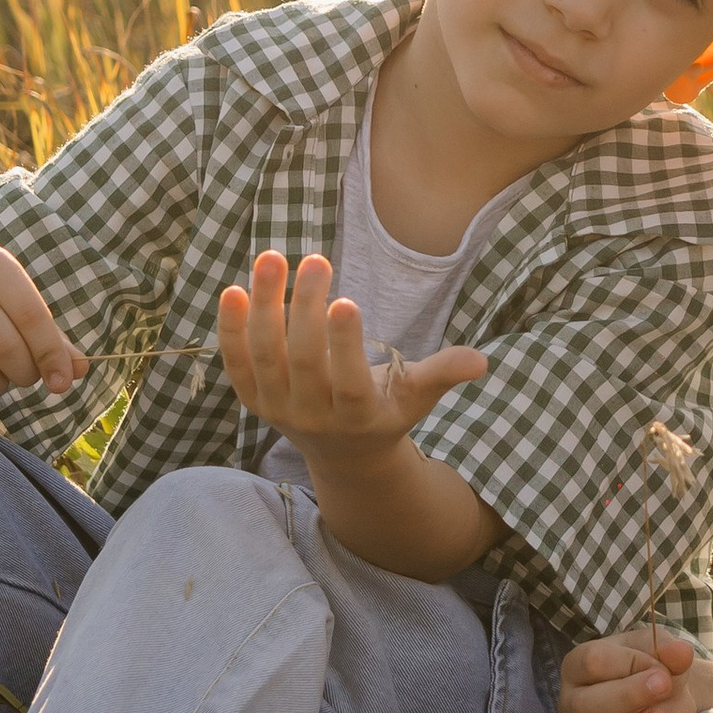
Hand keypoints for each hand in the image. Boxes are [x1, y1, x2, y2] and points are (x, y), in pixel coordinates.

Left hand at [217, 251, 486, 460]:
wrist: (343, 454)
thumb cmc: (387, 410)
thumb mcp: (417, 396)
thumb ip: (443, 374)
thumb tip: (481, 360)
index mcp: (358, 417)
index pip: (347, 382)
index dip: (343, 345)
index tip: (345, 300)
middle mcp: (313, 418)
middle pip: (302, 362)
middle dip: (305, 309)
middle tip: (317, 260)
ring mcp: (278, 410)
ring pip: (265, 357)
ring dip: (264, 307)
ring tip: (272, 258)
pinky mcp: (254, 399)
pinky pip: (237, 364)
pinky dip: (231, 330)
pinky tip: (233, 290)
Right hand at [559, 625, 710, 712]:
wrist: (668, 695)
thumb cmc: (651, 666)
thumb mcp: (660, 649)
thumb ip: (669, 649)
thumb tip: (680, 653)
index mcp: (577, 667)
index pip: (591, 663)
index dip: (629, 662)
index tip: (660, 665)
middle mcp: (573, 705)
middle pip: (584, 707)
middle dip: (627, 697)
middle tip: (663, 685)